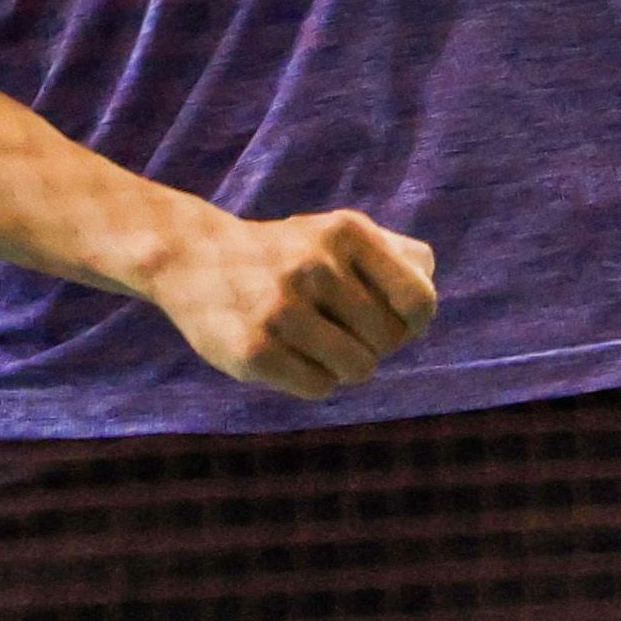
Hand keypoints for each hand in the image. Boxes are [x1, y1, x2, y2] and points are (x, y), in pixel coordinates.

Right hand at [144, 202, 435, 398]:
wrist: (195, 259)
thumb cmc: (291, 254)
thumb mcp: (342, 234)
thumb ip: (400, 257)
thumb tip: (425, 304)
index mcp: (347, 232)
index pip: (418, 301)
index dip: (414, 324)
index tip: (398, 325)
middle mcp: (314, 266)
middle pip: (389, 341)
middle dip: (375, 345)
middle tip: (345, 333)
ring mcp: (280, 310)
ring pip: (358, 369)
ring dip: (346, 367)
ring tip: (322, 347)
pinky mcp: (251, 351)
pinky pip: (320, 388)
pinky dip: (315, 380)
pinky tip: (291, 358)